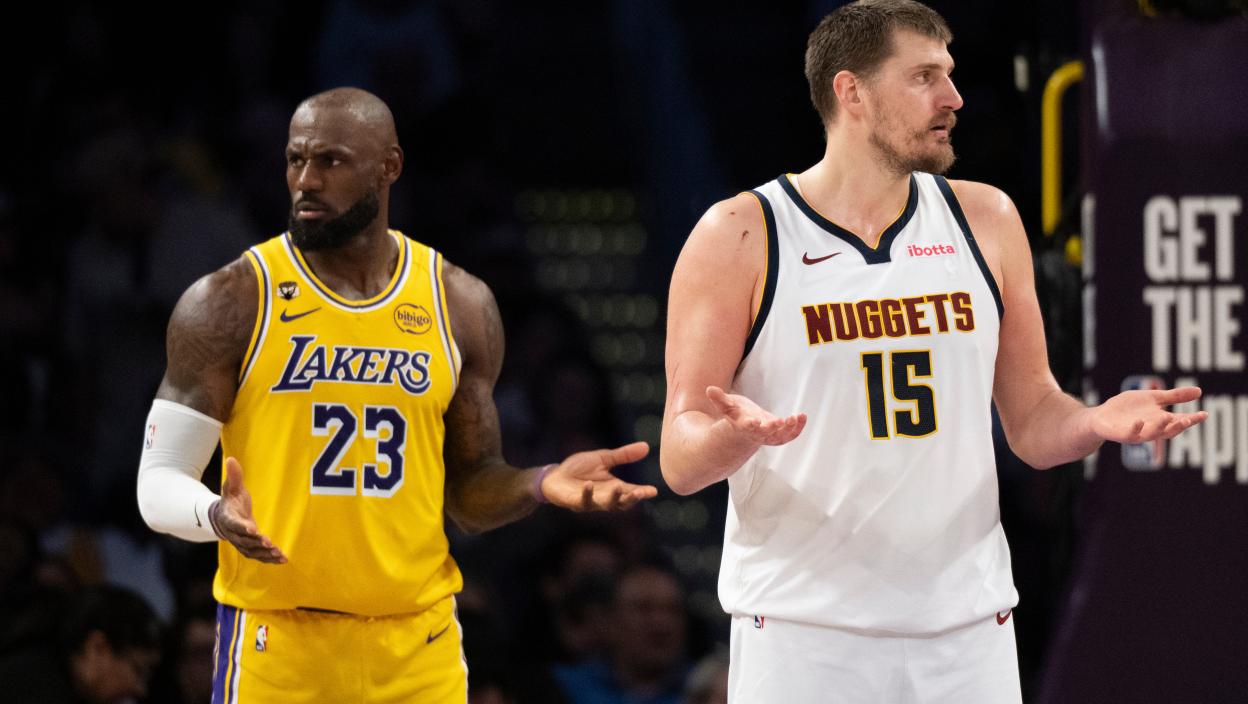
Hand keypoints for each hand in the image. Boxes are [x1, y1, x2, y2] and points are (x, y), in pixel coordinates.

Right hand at [212, 457, 286, 563]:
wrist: (223, 518)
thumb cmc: (231, 501)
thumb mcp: (231, 487)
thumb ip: (233, 476)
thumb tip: (231, 459)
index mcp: (229, 518)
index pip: (235, 524)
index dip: (243, 528)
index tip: (253, 529)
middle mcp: (234, 534)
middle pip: (245, 541)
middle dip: (257, 543)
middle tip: (270, 543)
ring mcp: (241, 543)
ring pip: (252, 552)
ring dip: (265, 554)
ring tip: (279, 554)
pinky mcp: (249, 548)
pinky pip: (258, 556)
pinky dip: (269, 559)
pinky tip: (282, 559)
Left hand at [540, 441, 657, 510]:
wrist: (554, 477)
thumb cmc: (579, 470)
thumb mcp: (603, 458)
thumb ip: (623, 455)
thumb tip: (646, 446)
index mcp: (613, 487)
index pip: (630, 492)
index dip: (642, 492)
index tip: (653, 491)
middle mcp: (604, 497)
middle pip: (621, 503)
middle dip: (631, 499)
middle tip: (640, 493)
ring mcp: (590, 502)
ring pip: (605, 505)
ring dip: (612, 498)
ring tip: (618, 486)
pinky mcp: (575, 502)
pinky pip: (583, 501)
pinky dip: (587, 494)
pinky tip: (589, 484)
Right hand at [706, 386, 806, 446]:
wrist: (744, 429)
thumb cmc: (736, 415)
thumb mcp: (727, 405)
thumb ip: (720, 399)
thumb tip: (710, 389)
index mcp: (743, 426)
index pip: (746, 427)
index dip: (750, 425)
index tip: (753, 421)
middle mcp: (756, 433)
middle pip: (764, 433)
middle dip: (772, 428)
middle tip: (779, 422)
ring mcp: (769, 435)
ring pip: (779, 437)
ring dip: (789, 429)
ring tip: (795, 418)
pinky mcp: (778, 434)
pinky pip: (789, 435)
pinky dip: (797, 428)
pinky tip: (802, 417)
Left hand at [1088, 386, 1208, 443]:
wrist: (1102, 416)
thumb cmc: (1129, 408)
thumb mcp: (1153, 398)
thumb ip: (1174, 396)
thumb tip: (1200, 391)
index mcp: (1161, 421)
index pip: (1180, 421)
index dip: (1192, 419)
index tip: (1204, 414)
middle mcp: (1152, 430)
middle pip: (1168, 431)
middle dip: (1179, 426)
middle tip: (1189, 419)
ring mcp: (1137, 433)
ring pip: (1152, 434)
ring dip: (1160, 427)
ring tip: (1168, 417)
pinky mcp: (1122, 435)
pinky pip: (1130, 434)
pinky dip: (1136, 428)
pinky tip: (1139, 420)